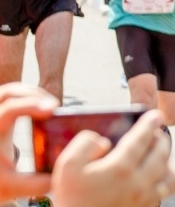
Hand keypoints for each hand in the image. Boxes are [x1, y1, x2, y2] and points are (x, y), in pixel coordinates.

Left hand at [0, 84, 58, 202]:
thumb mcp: (14, 186)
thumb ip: (38, 184)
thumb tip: (63, 176)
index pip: (9, 109)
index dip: (32, 105)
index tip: (53, 109)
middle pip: (8, 92)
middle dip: (34, 94)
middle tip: (53, 106)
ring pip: (10, 90)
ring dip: (32, 92)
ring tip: (50, 105)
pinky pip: (11, 95)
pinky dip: (28, 96)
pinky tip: (42, 108)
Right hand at [51, 110, 174, 206]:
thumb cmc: (72, 200)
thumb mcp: (67, 167)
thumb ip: (84, 144)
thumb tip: (103, 140)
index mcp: (121, 167)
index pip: (143, 138)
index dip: (150, 123)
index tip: (156, 115)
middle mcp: (139, 182)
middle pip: (162, 153)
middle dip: (161, 138)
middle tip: (156, 132)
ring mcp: (145, 198)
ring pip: (172, 175)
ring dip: (169, 161)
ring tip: (160, 155)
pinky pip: (167, 191)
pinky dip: (167, 179)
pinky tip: (157, 176)